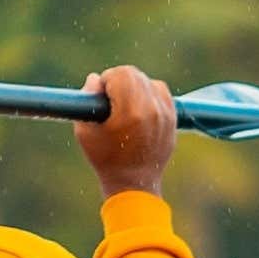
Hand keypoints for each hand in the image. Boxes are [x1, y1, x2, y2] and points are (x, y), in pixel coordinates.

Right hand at [78, 65, 181, 194]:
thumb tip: (95, 79)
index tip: (101, 95)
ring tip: (125, 107)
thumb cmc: (106, 159)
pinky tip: (139, 110)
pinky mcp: (173, 118)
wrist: (134, 183)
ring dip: (135, 87)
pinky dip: (149, 95)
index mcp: (130, 112)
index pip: (120, 74)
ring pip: (148, 81)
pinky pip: (161, 92)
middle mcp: (151, 110)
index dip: (106, 81)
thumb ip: (87, 101)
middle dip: (119, 81)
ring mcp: (165, 114)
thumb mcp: (86, 132)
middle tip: (111, 100)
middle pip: (134, 74)